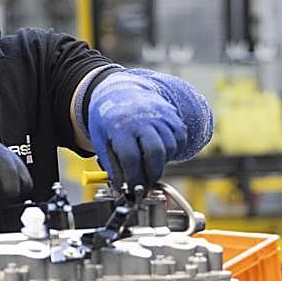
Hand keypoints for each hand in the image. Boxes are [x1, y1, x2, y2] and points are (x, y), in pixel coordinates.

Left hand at [86, 70, 211, 186]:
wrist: (121, 92)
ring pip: (170, 148)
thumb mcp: (102, 141)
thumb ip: (113, 165)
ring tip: (149, 164)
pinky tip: (159, 152)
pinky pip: (180, 141)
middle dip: (152, 173)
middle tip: (145, 182)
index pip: (131, 157)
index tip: (132, 188)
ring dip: (162, 163)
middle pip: (155, 152)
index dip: (133, 177)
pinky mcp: (173, 117)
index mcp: (121, 125)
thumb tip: (123, 188)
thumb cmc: (109, 120)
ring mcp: (161, 116)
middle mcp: (143, 119)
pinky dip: (172, 152)